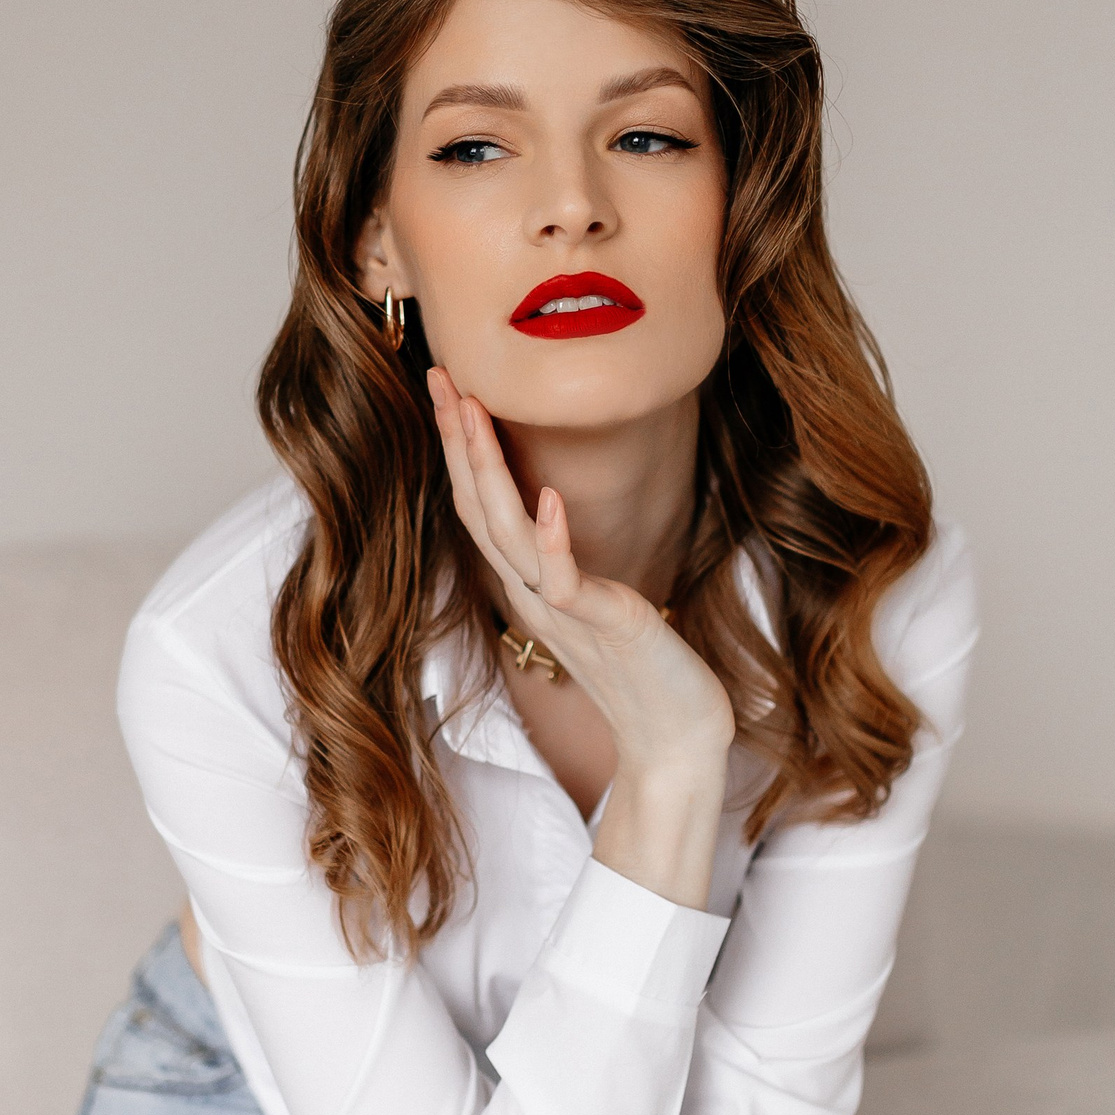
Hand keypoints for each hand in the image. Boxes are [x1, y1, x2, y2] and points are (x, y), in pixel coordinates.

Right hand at [427, 367, 733, 777]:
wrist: (677, 740)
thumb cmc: (650, 669)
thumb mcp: (602, 600)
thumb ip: (571, 560)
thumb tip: (559, 505)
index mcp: (531, 582)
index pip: (480, 504)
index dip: (459, 446)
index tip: (448, 385)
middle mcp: (533, 593)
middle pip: (477, 508)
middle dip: (456, 439)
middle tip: (438, 375)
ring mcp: (561, 611)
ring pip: (506, 533)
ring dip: (488, 469)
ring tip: (471, 410)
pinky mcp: (602, 625)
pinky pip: (564, 579)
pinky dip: (553, 538)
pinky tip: (549, 496)